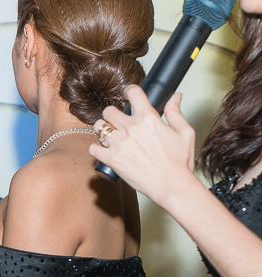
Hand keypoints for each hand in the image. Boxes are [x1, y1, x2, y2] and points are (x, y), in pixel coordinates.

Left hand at [89, 87, 198, 206]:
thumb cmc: (179, 162)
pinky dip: (97, 148)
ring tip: (111, 136)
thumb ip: (175, 112)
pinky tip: (105, 150)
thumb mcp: (184, 133)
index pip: (133, 93)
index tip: (129, 94)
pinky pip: (93, 148)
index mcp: (148, 119)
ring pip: (98, 126)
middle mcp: (130, 128)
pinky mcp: (111, 158)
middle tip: (118, 121)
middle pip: (109, 110)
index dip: (130, 91)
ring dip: (103, 130)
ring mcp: (119, 143)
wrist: (172, 186)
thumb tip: (174, 97)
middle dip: (113, 114)